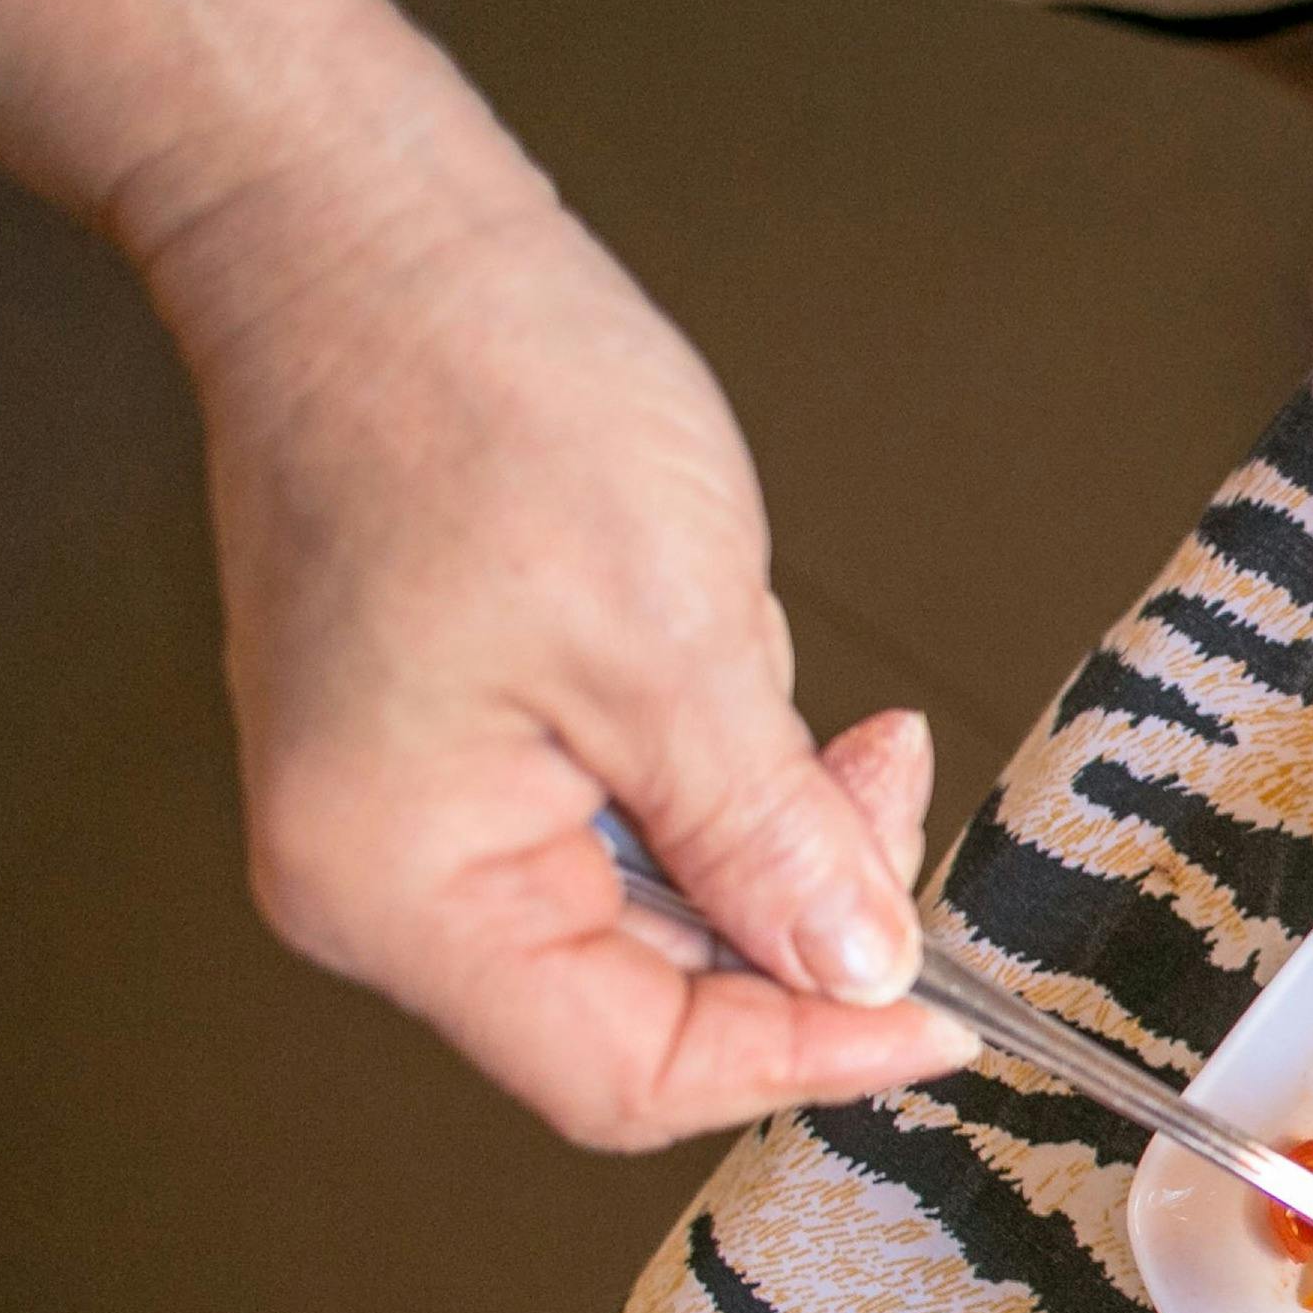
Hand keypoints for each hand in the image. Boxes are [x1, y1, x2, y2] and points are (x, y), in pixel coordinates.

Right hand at [152, 157, 972, 1146]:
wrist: (373, 241)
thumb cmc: (480, 401)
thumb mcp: (676, 645)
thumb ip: (769, 842)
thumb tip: (857, 971)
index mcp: (397, 886)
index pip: (627, 1072)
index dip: (800, 1055)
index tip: (939, 1011)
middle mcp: (382, 880)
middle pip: (650, 1001)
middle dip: (797, 910)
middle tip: (887, 773)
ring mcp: (416, 818)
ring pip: (659, 911)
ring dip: (761, 819)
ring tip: (760, 660)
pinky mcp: (462, 756)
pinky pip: (629, 824)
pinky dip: (713, 767)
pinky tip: (715, 650)